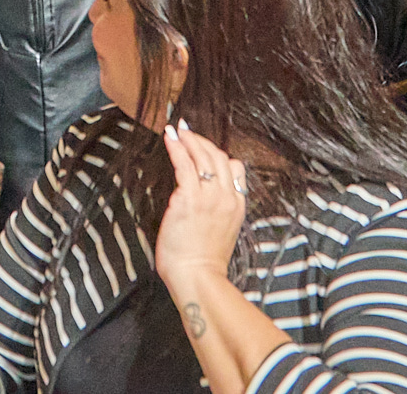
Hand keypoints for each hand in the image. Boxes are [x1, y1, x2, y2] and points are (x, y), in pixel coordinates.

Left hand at [155, 120, 247, 289]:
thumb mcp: (223, 231)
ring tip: (178, 130)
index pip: (235, 168)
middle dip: (202, 141)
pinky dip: (176, 147)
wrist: (198, 277)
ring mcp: (209, 196)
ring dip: (189, 139)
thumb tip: (204, 199)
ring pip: (202, 156)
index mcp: (236, 205)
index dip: (219, 154)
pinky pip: (184, 164)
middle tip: (188, 131)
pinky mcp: (189, 198)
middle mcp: (226, 197)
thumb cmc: (204, 261)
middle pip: (219, 157)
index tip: (205, 149)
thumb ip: (219, 211)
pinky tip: (169, 138)